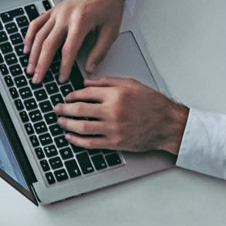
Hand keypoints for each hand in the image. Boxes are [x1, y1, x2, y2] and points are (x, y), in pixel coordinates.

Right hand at [25, 0, 128, 82]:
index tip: (61, 78)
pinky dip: (29, 37)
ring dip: (33, 55)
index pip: (68, 50)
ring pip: (38, 36)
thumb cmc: (109, 2)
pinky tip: (27, 48)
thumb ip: (100, 51)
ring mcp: (57, 12)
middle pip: (48, 45)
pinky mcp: (53, 9)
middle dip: (41, 65)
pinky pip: (36, 24)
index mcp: (81, 21)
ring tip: (30, 68)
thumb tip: (90, 67)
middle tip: (37, 79)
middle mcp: (65, 16)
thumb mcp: (112, 29)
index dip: (63, 67)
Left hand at [55, 77, 189, 153]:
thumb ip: (108, 82)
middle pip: (79, 109)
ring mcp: (113, 128)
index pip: (86, 93)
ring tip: (60, 122)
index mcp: (116, 94)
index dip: (72, 95)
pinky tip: (70, 137)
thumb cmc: (153, 103)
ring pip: (82, 126)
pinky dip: (77, 140)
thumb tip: (87, 82)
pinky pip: (90, 142)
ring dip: (67, 124)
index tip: (66, 96)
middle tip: (57, 109)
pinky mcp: (115, 142)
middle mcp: (113, 110)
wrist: (168, 124)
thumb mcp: (132, 84)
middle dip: (64, 109)